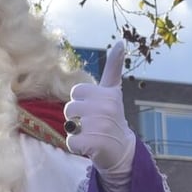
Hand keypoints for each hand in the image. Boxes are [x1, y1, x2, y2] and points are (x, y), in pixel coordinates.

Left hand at [65, 42, 134, 178]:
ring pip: (69, 124)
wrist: (122, 149)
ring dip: (76, 131)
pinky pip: (70, 141)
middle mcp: (105, 107)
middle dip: (78, 118)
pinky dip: (77, 146)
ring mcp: (99, 125)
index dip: (82, 103)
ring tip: (92, 134)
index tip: (95, 109)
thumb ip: (113, 68)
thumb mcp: (112, 91)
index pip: (76, 92)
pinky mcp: (93, 143)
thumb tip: (121, 42)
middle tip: (94, 125)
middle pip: (70, 108)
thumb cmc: (112, 117)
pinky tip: (90, 146)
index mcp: (107, 94)